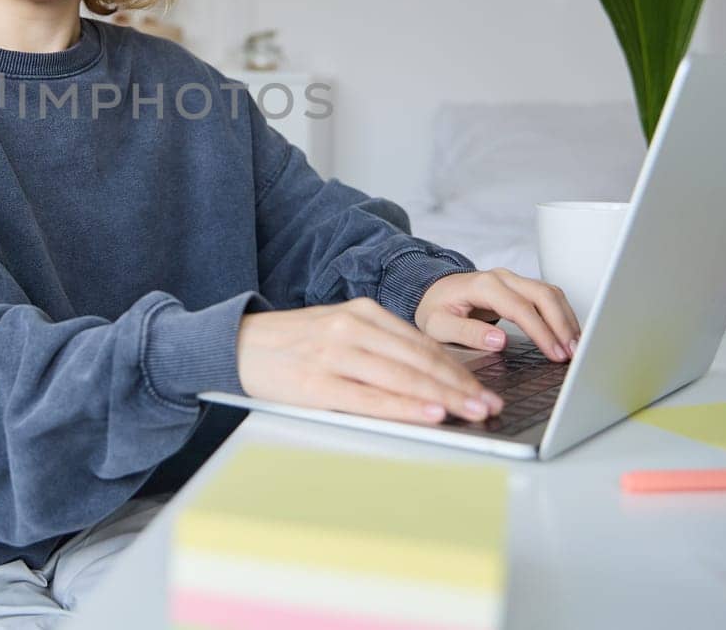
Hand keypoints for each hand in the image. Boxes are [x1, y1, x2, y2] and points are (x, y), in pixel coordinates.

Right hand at [236, 298, 506, 424]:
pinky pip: (369, 398)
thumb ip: (378, 347)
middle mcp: (350, 328)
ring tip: (472, 413)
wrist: (235, 345)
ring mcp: (333, 354)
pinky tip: (429, 413)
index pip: (422, 343)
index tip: (485, 389)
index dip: (458, 368)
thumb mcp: (338, 332)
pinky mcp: (315, 382)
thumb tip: (429, 377)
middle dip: (461, 385)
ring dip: (444, 397)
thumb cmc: (290, 346)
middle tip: (490, 405)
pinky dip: (404, 406)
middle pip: (419, 359)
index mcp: (360, 313)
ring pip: (402, 377)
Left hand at [413, 268, 581, 361]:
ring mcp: (513, 280)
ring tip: (576, 348)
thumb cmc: (435, 309)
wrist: (432, 291)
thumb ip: (467, 333)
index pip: (521, 308)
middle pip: (544, 295)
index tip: (555, 353)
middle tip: (573, 353)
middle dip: (562, 325)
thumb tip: (499, 340)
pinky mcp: (519, 287)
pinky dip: (562, 314)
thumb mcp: (439, 326)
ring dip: (567, 320)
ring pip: (551, 293)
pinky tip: (569, 334)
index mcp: (483, 286)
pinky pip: (548, 296)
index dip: (542, 331)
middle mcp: (502, 278)